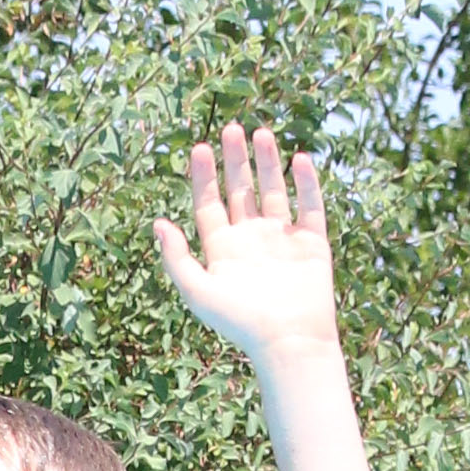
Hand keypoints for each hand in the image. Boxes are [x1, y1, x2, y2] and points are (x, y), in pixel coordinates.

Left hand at [151, 125, 343, 375]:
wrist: (289, 342)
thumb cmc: (241, 322)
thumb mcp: (198, 291)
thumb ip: (176, 259)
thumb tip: (158, 224)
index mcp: (223, 249)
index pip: (209, 204)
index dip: (203, 177)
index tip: (201, 148)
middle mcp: (251, 239)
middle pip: (240, 190)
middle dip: (235, 160)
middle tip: (231, 128)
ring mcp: (282, 238)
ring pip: (273, 190)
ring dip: (267, 162)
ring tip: (260, 133)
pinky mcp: (311, 242)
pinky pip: (309, 205)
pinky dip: (306, 182)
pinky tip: (298, 159)